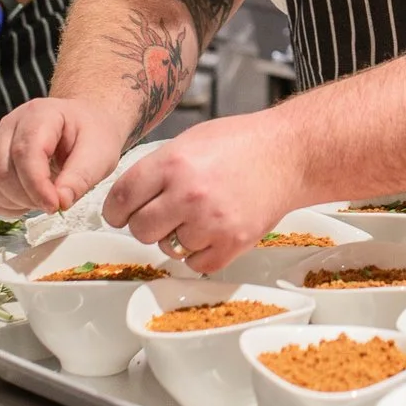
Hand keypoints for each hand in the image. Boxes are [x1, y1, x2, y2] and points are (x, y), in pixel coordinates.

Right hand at [0, 97, 130, 215]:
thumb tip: (60, 202)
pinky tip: (25, 203)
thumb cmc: (92, 135)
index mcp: (40, 114)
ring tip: (42, 201)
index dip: (36, 185)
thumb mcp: (99, 155)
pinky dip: (2, 202)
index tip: (55, 206)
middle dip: (26, 196)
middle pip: (2, 168)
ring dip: (13, 201)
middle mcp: (12, 123)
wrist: (84, 124)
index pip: (26, 152)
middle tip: (53, 203)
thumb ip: (80, 178)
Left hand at [104, 117, 303, 273]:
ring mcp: (211, 222)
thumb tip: (128, 196)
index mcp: (173, 163)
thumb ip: (158, 167)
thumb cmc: (242, 143)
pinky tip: (209, 233)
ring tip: (195, 218)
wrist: (289, 154)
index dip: (115, 210)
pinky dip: (198, 254)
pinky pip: (196, 265)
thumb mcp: (190, 140)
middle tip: (161, 215)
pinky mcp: (232, 243)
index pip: (121, 199)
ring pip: (168, 249)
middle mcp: (188, 194)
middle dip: (146, 224)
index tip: (119, 214)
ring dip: (176, 238)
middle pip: (140, 230)